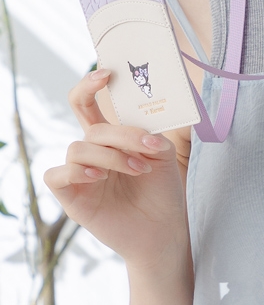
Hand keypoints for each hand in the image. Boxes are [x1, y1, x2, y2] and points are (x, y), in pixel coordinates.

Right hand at [44, 69, 189, 272]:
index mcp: (111, 138)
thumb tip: (138, 117)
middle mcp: (92, 152)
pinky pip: (58, 174)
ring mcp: (80, 174)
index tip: (106, 73)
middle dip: (122, 133)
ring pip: (79, 146)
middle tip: (149, 148)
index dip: (89, 85)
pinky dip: (78, 170)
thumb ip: (147, 131)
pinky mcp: (72, 198)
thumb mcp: (163, 152)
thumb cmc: (162, 192)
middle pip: (90, 125)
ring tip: (139, 170)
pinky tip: (100, 176)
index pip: (88, 105)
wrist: (164, 231)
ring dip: (113, 155)